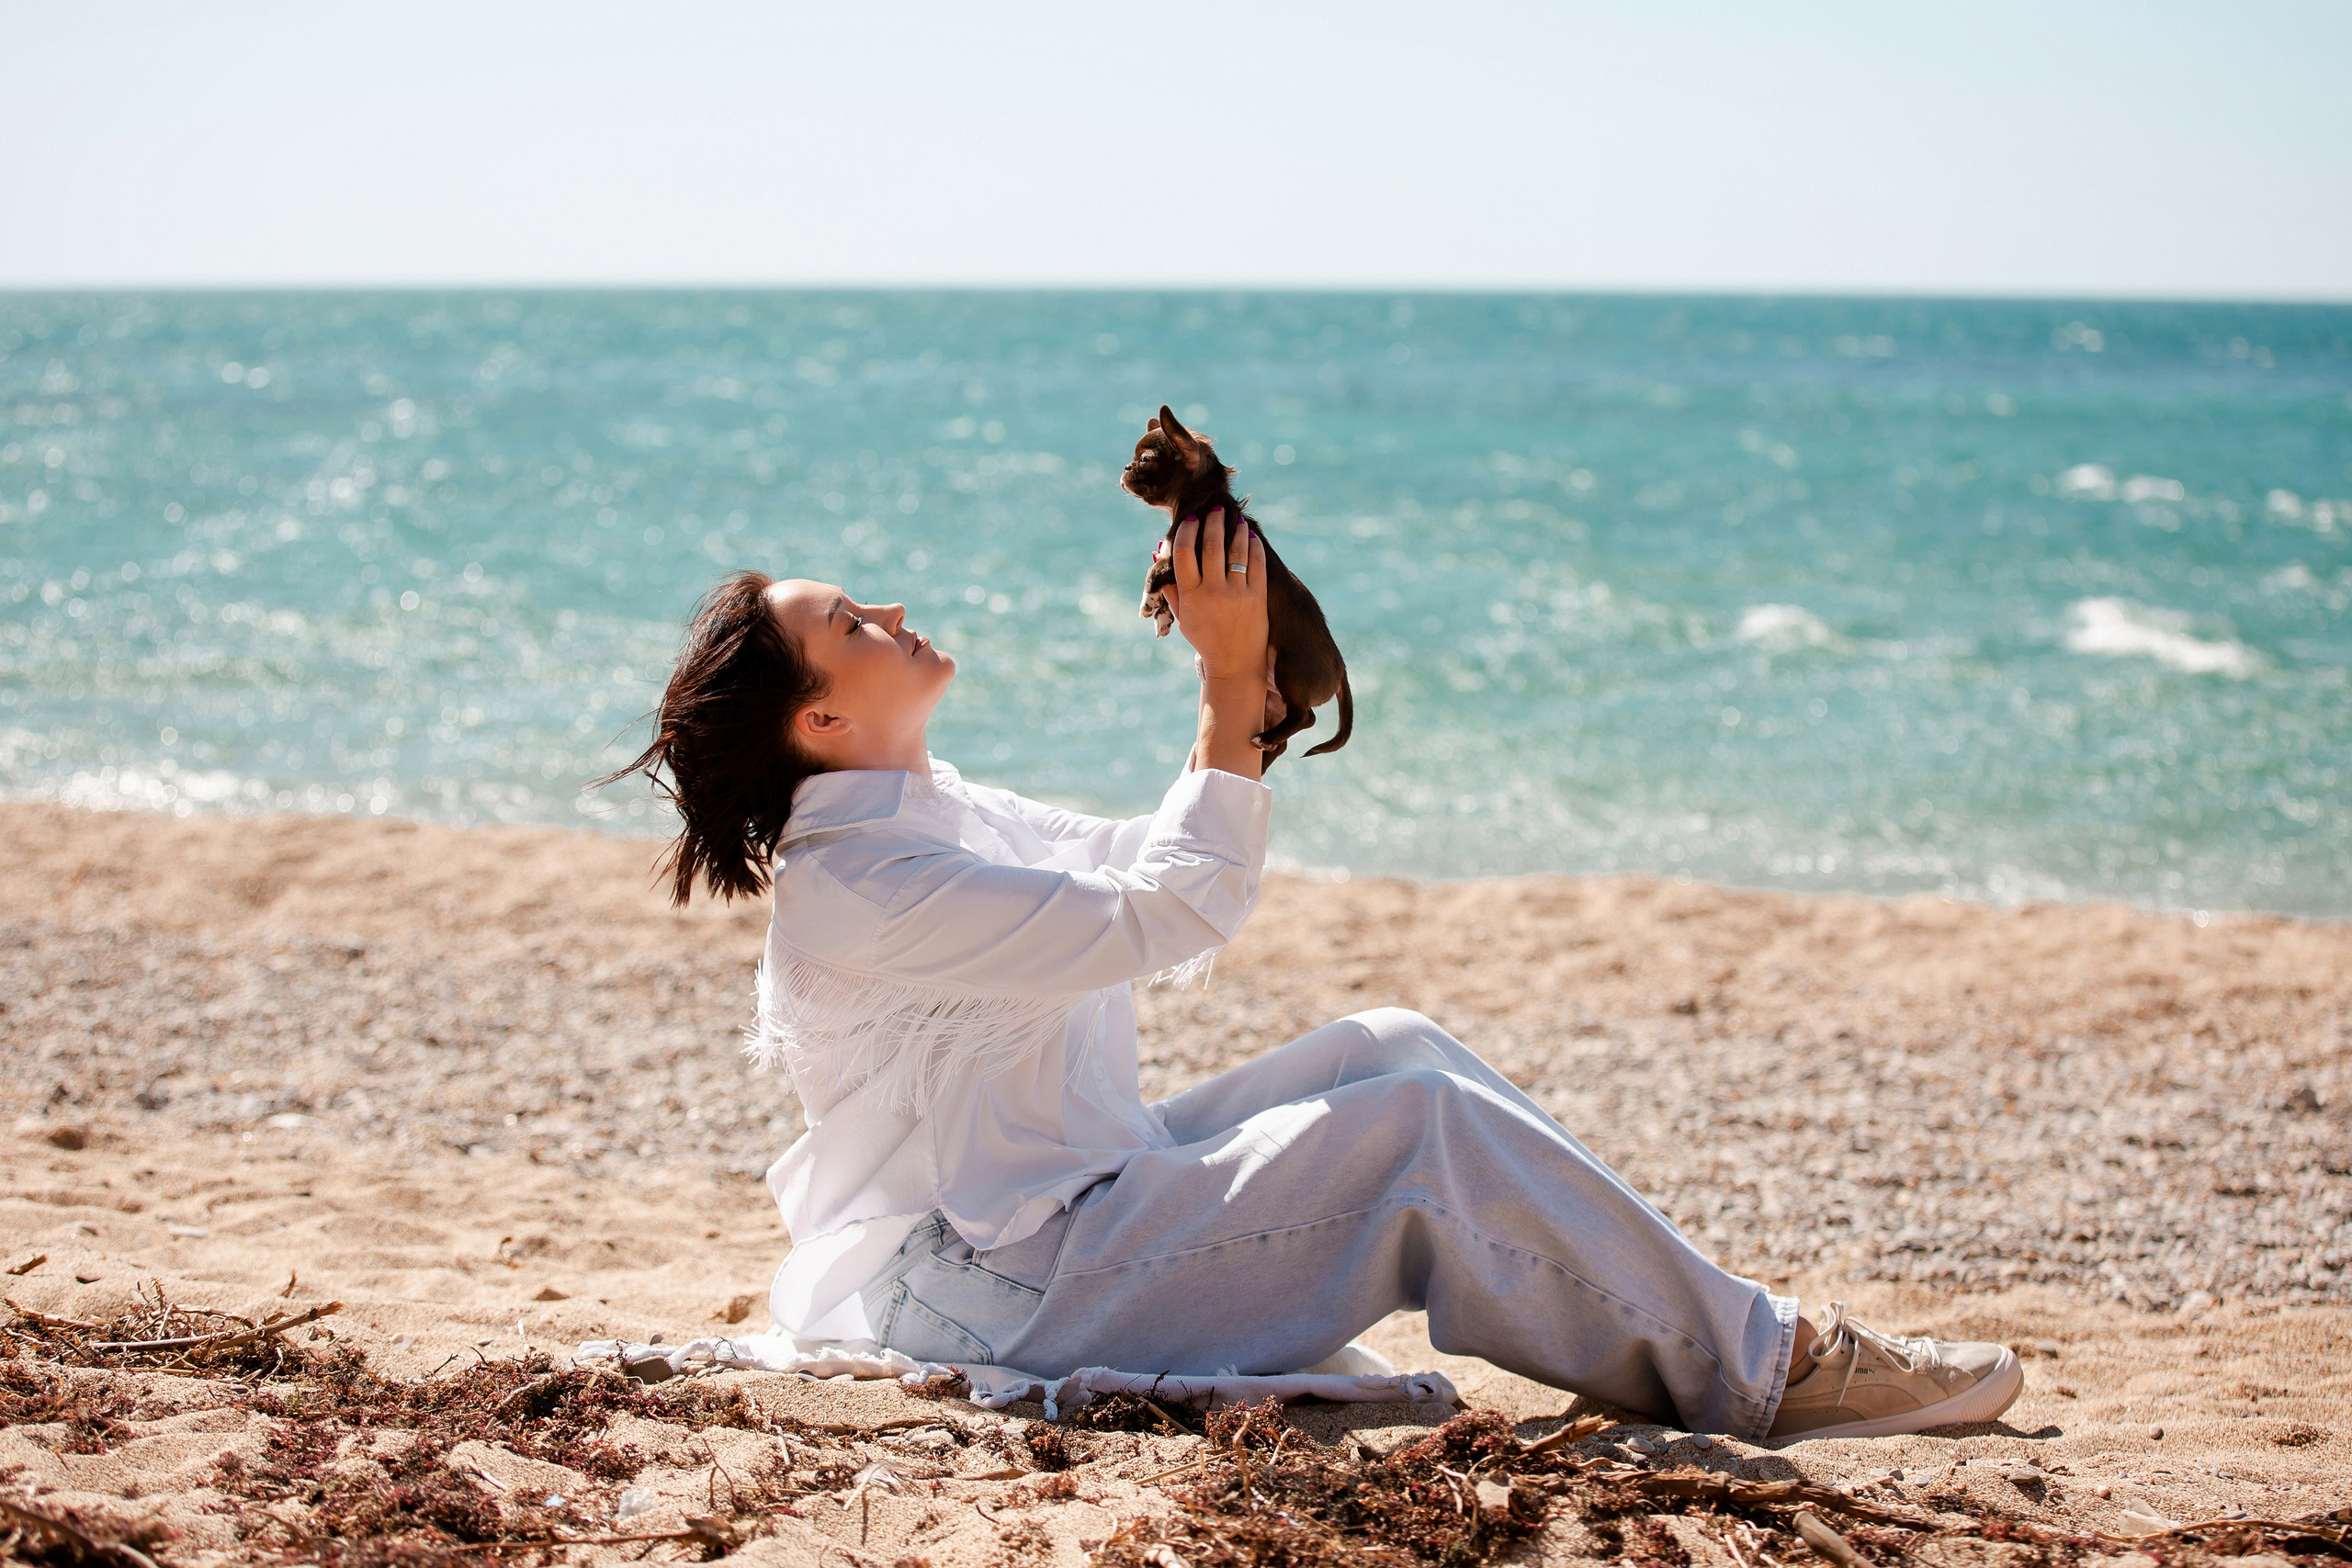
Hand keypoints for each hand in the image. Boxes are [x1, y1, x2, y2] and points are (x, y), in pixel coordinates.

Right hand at [1162, 509, 1267, 681]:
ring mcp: (1237, 594)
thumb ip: (1170, 586)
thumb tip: (1157, 554)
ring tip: (1236, 517)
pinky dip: (1254, 546)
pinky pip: (1257, 564)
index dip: (1187, 531)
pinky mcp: (1258, 597)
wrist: (1235, 664)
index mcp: (1191, 595)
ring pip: (1237, 551)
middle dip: (1213, 522)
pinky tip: (1251, 537)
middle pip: (1212, 545)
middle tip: (1215, 509)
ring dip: (1236, 529)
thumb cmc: (1205, 639)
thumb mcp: (1183, 616)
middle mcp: (1213, 592)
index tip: (1191, 519)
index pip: (1184, 553)